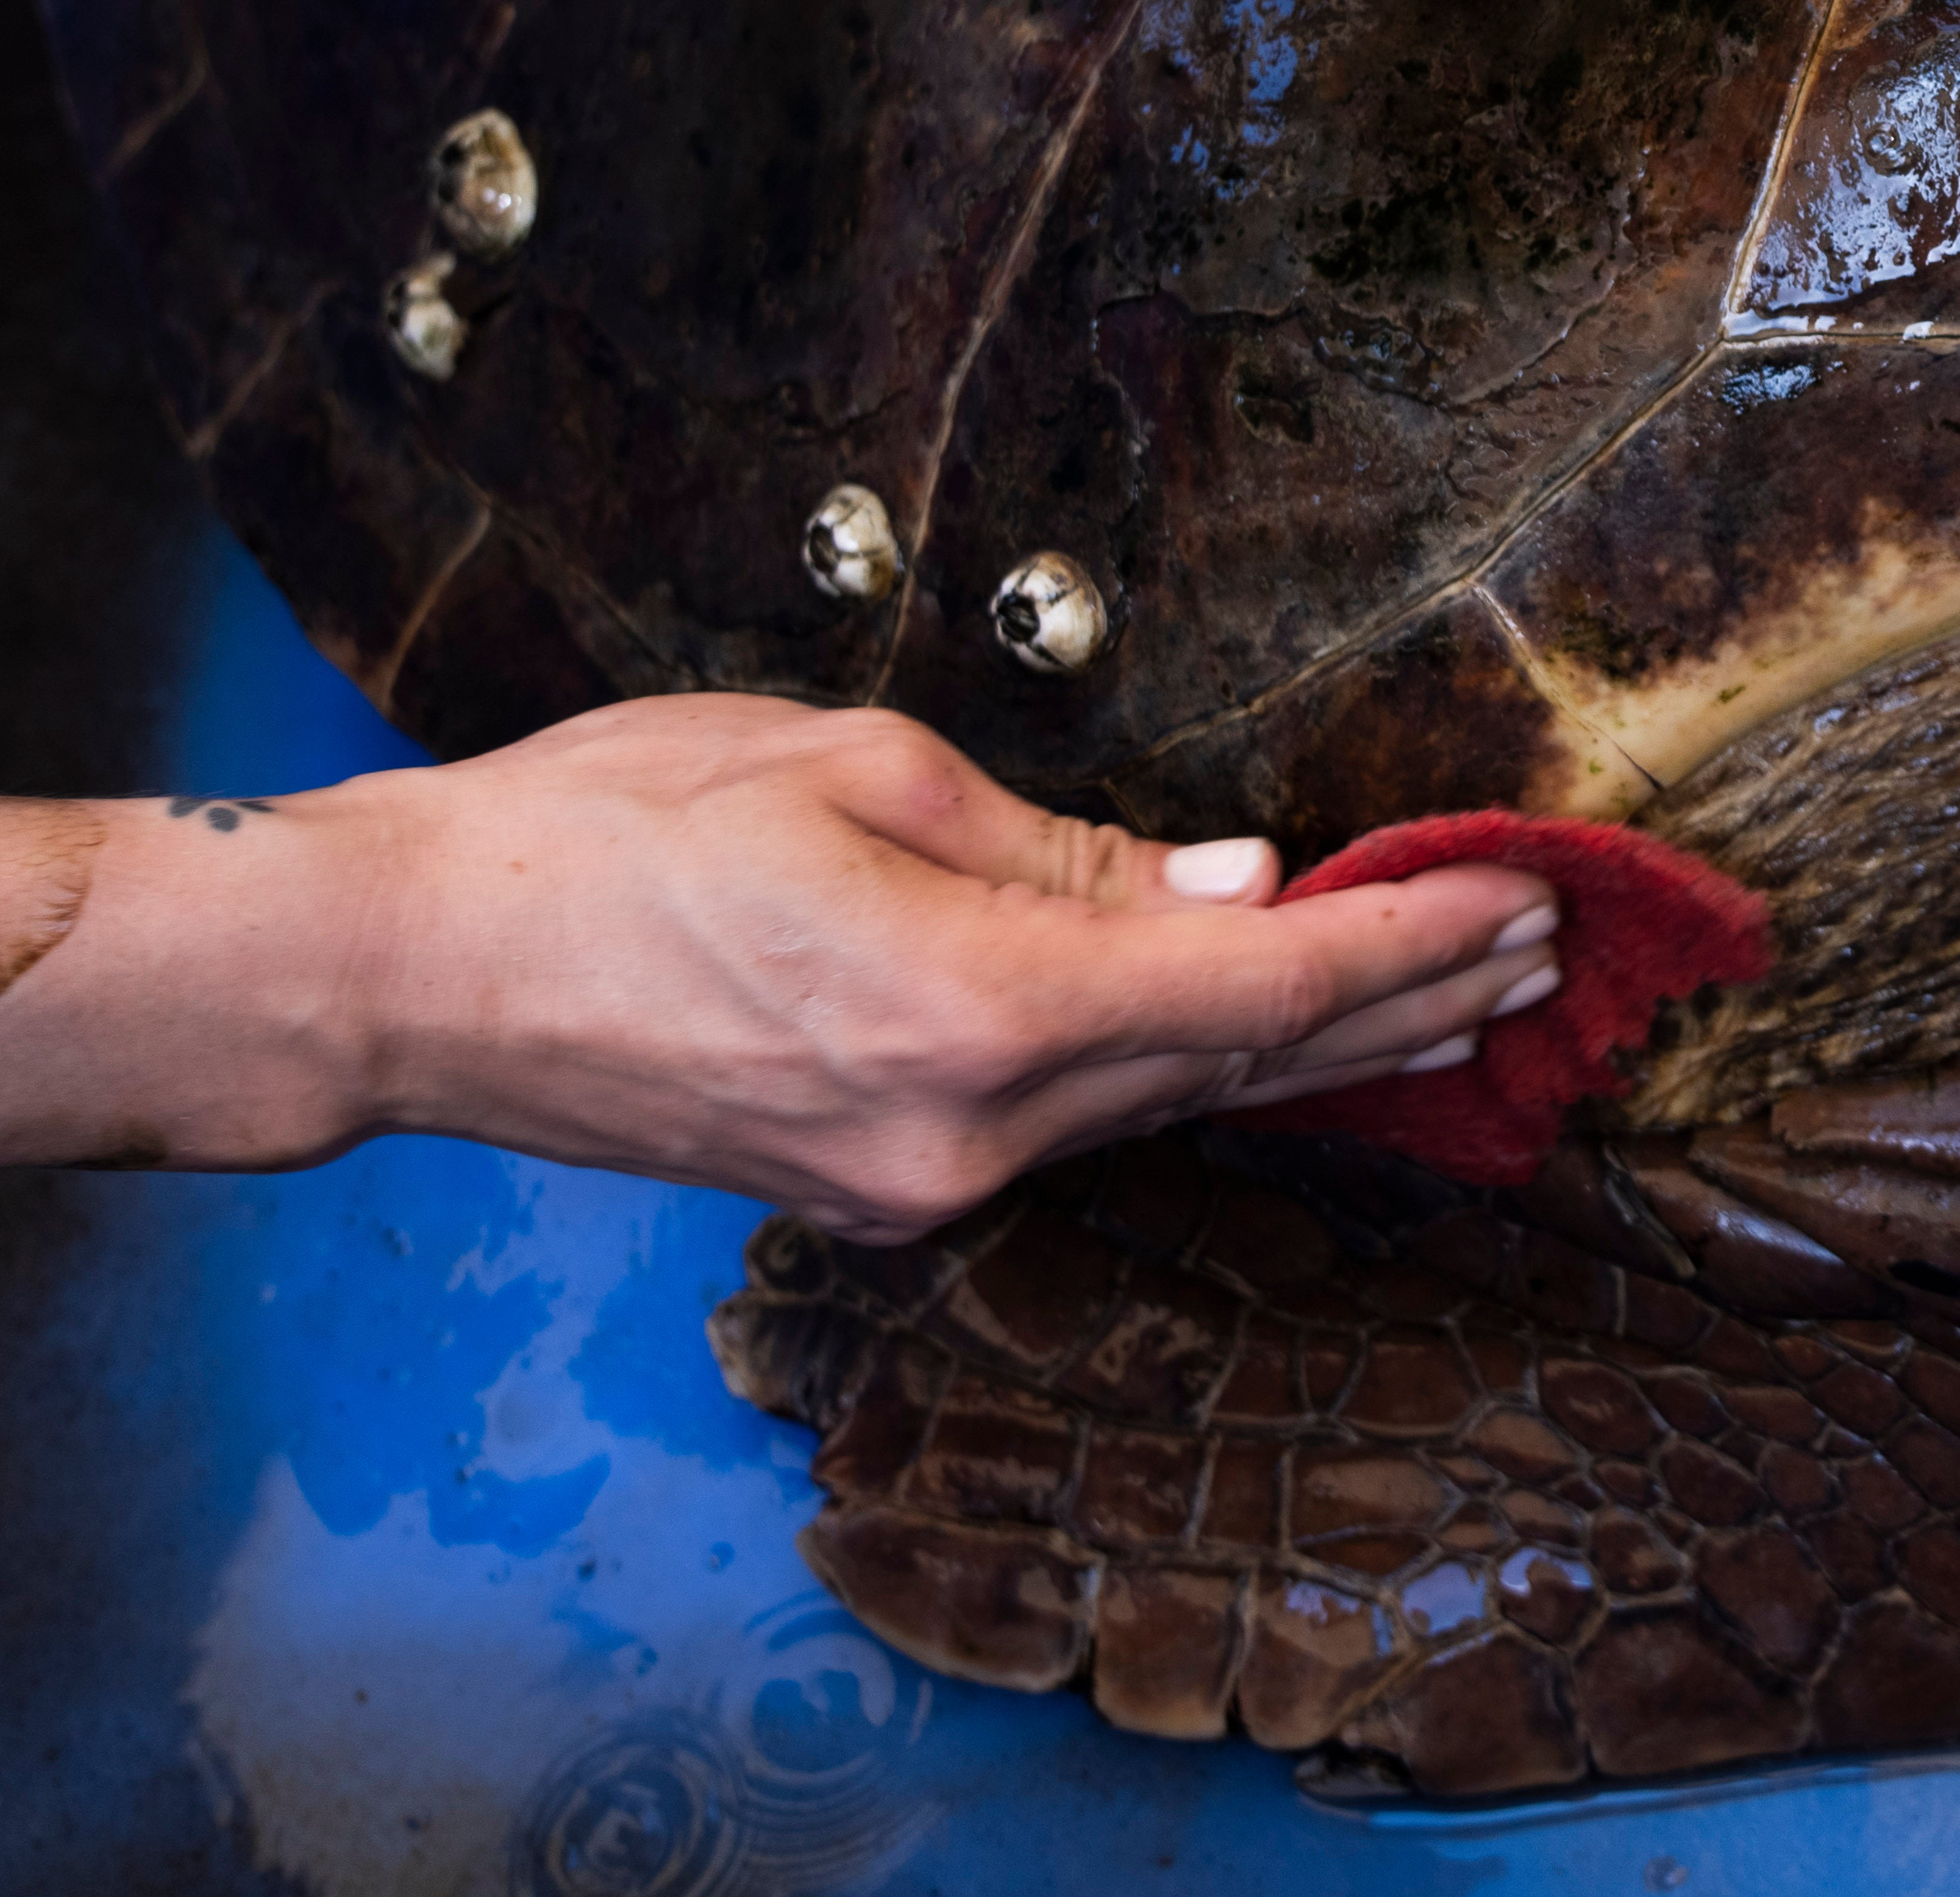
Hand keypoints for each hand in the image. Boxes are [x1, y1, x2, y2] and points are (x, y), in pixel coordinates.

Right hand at [323, 698, 1558, 1237]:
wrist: (416, 969)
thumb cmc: (607, 827)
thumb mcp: (855, 772)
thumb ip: (1062, 851)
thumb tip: (1233, 889)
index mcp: (965, 1010)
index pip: (1253, 990)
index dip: (1408, 942)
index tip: (1523, 897)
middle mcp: (960, 1133)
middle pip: (1237, 1067)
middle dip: (1405, 1000)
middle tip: (1542, 944)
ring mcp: (917, 1182)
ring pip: (1167, 1102)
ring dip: (1318, 1046)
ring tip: (1457, 993)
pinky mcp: (878, 1187)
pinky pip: (1082, 1119)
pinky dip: (1194, 1068)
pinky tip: (1272, 1033)